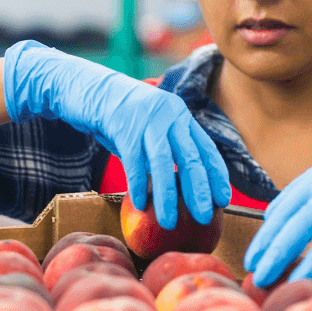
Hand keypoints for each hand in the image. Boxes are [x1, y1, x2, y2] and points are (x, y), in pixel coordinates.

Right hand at [2, 40, 230, 228]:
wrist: (88, 88)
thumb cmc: (120, 116)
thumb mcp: (150, 127)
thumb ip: (166, 148)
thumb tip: (181, 186)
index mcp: (180, 115)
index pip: (206, 148)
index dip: (216, 175)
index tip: (223, 199)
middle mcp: (169, 114)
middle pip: (190, 158)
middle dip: (199, 191)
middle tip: (204, 217)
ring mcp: (146, 118)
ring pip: (163, 163)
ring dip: (168, 196)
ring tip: (170, 221)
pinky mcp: (123, 125)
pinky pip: (134, 161)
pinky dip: (138, 185)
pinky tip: (141, 205)